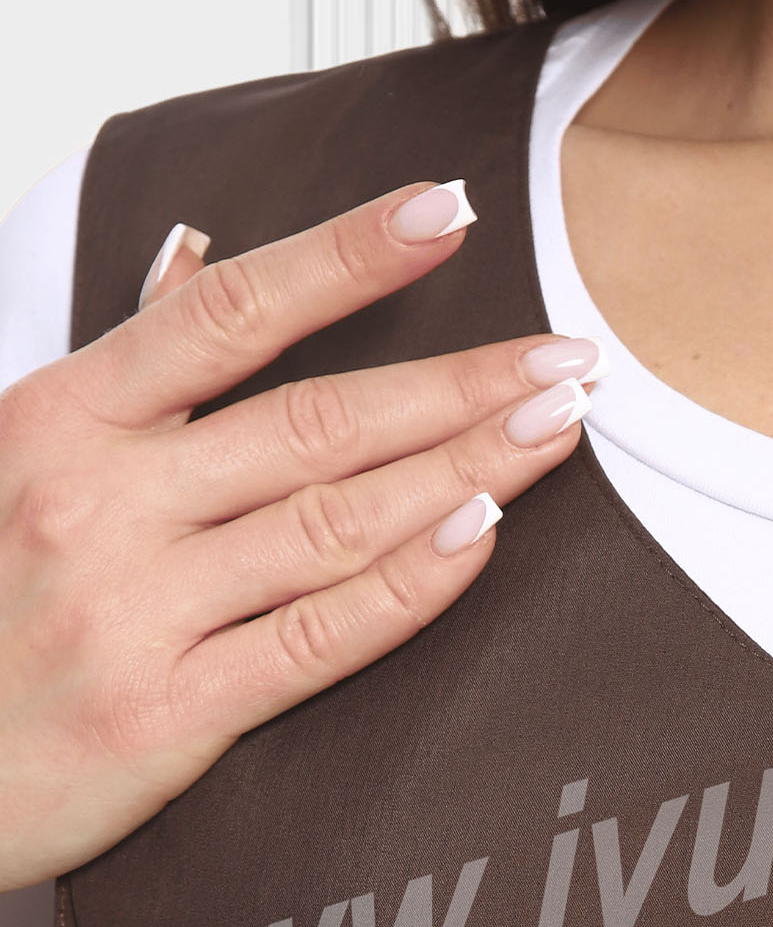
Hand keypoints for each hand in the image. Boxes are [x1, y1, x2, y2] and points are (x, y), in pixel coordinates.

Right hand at [0, 182, 600, 889]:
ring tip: (553, 430)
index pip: (227, 312)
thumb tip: (193, 247)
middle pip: (314, 420)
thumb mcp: (14, 455)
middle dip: (458, 384)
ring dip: (464, 469)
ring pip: (333, 520)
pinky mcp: (165, 713)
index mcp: (61, 419)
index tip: (441, 213)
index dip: (344, 257)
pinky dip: (408, 584)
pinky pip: (314, 636)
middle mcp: (98, 501)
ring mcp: (132, 608)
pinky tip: (483, 536)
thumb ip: (123, 363)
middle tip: (565, 358)